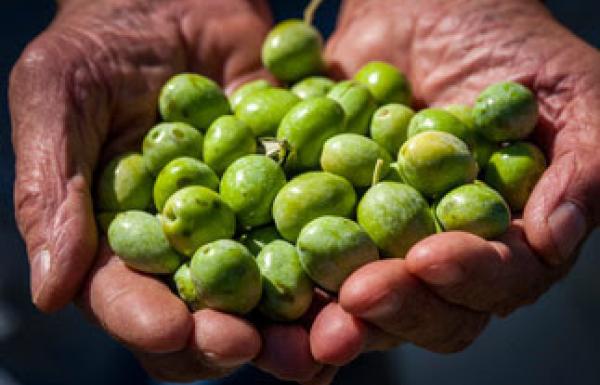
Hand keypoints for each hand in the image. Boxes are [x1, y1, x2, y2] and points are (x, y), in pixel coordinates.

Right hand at [9, 0, 306, 380]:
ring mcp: (243, 222)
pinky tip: (362, 274)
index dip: (146, 320)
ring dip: (295, 322)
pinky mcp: (293, 193)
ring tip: (322, 334)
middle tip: (256, 346)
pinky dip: (340, 257)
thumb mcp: (57, 93)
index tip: (175, 330)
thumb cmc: (102, 38)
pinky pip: (320, 232)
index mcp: (117, 234)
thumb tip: (49, 290)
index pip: (125, 296)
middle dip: (227, 337)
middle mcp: (184, 243)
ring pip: (268, 291)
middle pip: (202, 313)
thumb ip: (48, 186)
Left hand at [309, 0, 599, 364]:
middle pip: (426, 305)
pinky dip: (284, 271)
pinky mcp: (325, 216)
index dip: (468, 278)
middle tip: (357, 301)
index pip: (496, 280)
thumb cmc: (507, 43)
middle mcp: (442, 250)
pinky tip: (261, 286)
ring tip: (305, 323)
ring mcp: (380, 239)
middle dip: (395, 308)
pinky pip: (303, 253)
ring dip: (333, 314)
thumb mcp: (569, 90)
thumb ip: (585, 163)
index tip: (429, 261)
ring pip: (361, 296)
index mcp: (505, 236)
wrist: (425, 8)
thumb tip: (556, 237)